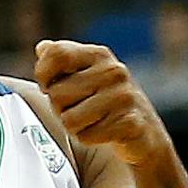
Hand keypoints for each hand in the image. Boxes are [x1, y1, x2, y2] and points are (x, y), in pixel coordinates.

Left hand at [34, 41, 170, 168]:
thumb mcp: (87, 76)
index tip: (47, 86)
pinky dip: (90, 139)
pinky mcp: (130, 123)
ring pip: (69, 119)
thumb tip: (42, 48)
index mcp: (100, 55)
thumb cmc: (108, 104)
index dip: (43, 73)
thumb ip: (63, 61)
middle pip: (57, 93)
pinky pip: (86, 136)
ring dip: (75, 127)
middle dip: (61, 109)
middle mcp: (114, 72)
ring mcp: (124, 97)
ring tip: (92, 122)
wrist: (145, 134)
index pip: (57, 53)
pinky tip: (104, 133)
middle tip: (79, 110)